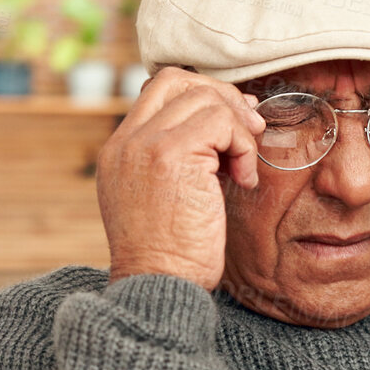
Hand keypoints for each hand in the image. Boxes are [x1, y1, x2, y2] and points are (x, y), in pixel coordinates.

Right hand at [96, 67, 265, 291]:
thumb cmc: (173, 256)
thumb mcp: (165, 198)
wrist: (159, 289)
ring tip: (243, 166)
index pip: (158, 89)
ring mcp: (144, 146)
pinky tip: (242, 180)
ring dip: (237, 127)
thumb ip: (182, 159)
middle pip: (178, 80)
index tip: (233, 122)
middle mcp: (125, 142)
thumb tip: (232, 116)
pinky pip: (219, 122)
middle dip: (223, 98)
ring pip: (202, 98)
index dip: (202, 94)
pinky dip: (242, 146)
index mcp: (120, 151)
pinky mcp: (169, 156)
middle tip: (249, 131)